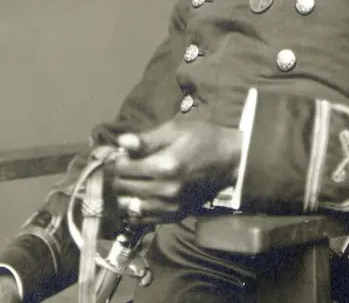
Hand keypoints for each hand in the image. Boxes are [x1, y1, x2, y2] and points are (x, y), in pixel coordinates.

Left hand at [111, 119, 242, 224]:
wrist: (231, 161)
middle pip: (124, 187)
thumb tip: (121, 143)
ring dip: (125, 194)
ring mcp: (171, 206)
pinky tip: (139, 197)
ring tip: (131, 182)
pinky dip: (136, 210)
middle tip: (124, 167)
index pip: (124, 168)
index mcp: (165, 166)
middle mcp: (165, 190)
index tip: (121, 154)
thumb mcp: (176, 130)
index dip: (117, 160)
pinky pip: (145, 219)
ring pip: (130, 206)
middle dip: (118, 176)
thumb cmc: (204, 139)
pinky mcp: (176, 215)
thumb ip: (147, 139)